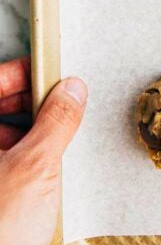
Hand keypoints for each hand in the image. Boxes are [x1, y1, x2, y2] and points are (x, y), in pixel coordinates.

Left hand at [0, 57, 86, 244]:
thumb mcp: (37, 166)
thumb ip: (56, 121)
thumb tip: (70, 91)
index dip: (19, 74)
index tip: (47, 72)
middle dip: (29, 104)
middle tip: (60, 104)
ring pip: (1, 140)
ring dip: (30, 134)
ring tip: (58, 139)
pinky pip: (6, 169)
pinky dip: (26, 163)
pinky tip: (48, 173)